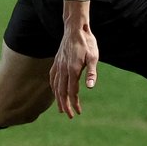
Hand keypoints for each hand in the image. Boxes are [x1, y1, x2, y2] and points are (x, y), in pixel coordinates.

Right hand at [50, 1, 98, 118]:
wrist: (75, 29)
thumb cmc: (87, 42)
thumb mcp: (94, 56)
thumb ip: (91, 72)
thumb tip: (90, 87)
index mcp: (73, 70)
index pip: (72, 92)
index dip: (74, 103)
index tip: (78, 112)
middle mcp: (63, 69)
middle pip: (61, 92)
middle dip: (65, 105)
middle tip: (70, 116)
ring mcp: (58, 65)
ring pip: (55, 86)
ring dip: (58, 99)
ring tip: (61, 108)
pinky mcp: (56, 62)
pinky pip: (52, 78)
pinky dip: (53, 87)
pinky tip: (55, 91)